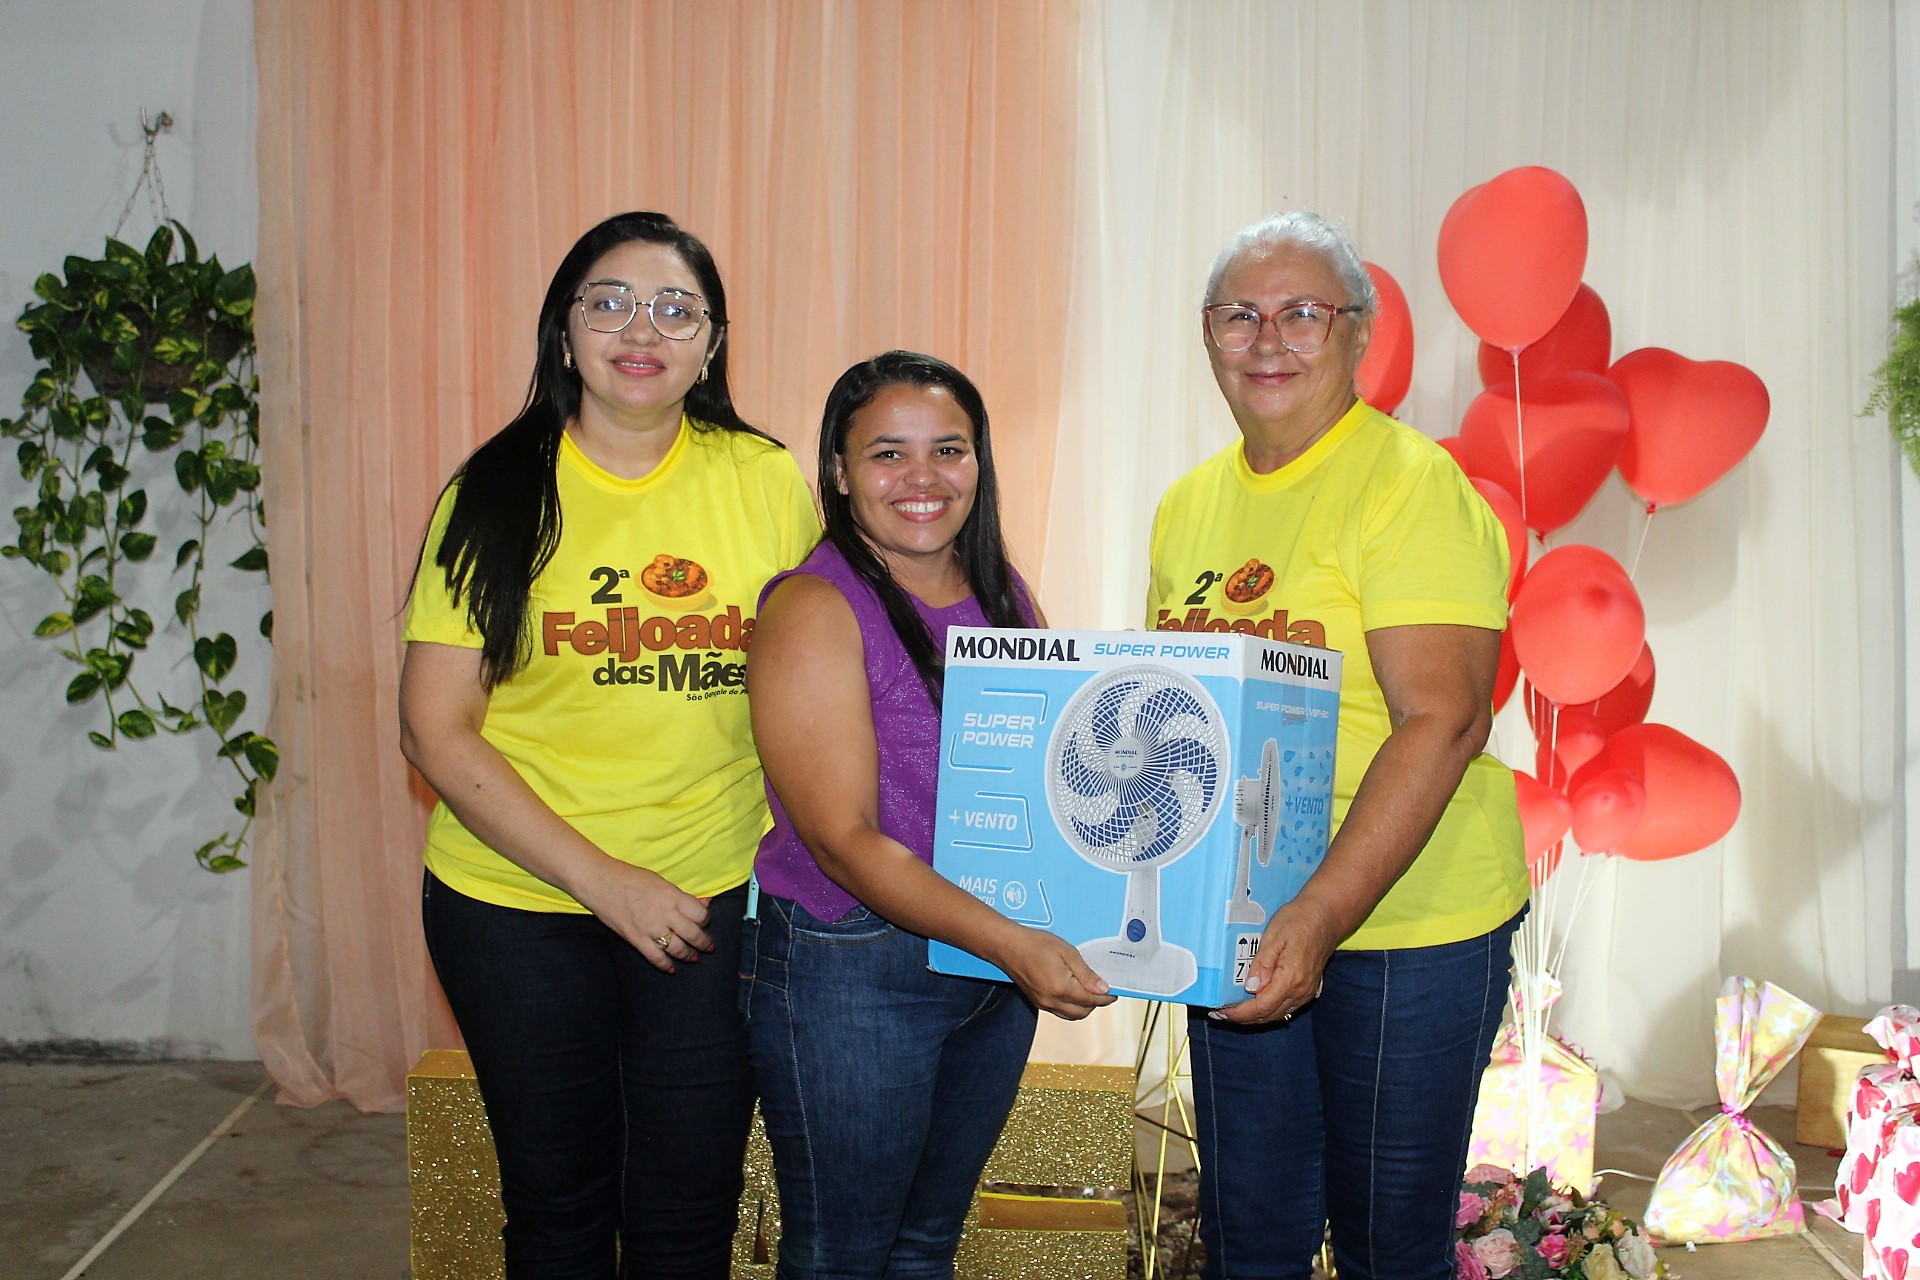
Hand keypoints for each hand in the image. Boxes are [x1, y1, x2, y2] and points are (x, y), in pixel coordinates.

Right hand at [570, 860, 712, 972]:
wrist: (599, 881)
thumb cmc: (630, 877)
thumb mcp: (660, 881)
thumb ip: (682, 896)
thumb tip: (706, 902)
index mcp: (672, 896)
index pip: (700, 914)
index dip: (706, 920)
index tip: (705, 922)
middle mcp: (665, 913)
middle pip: (693, 934)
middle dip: (704, 942)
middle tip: (709, 946)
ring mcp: (650, 927)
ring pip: (677, 948)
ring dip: (688, 955)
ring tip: (693, 957)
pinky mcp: (635, 938)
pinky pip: (655, 957)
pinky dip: (665, 965)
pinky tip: (671, 969)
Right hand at [996, 927, 1116, 1019]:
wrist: (1008, 946)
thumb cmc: (1036, 944)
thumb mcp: (1067, 952)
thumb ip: (1086, 973)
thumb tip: (1103, 989)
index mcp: (1061, 988)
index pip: (1091, 1000)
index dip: (1106, 997)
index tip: (1115, 992)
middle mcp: (1052, 1001)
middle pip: (1083, 1012)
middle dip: (1096, 1003)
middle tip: (1104, 990)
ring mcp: (1043, 1004)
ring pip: (1072, 1015)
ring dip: (1084, 1007)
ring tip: (1091, 991)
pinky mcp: (1037, 1002)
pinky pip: (1060, 1011)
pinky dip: (1071, 1007)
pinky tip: (1074, 993)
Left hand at [1218, 897, 1339, 1024]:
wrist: (1326, 915)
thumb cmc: (1298, 920)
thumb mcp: (1274, 937)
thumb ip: (1262, 965)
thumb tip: (1250, 988)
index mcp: (1291, 978)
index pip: (1262, 1006)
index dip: (1240, 1013)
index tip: (1220, 1011)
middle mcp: (1301, 990)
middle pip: (1268, 1015)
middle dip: (1243, 1017)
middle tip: (1220, 1012)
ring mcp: (1307, 992)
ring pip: (1277, 1014)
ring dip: (1255, 1016)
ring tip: (1233, 1011)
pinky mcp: (1308, 989)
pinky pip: (1286, 1008)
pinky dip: (1268, 1010)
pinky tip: (1255, 1005)